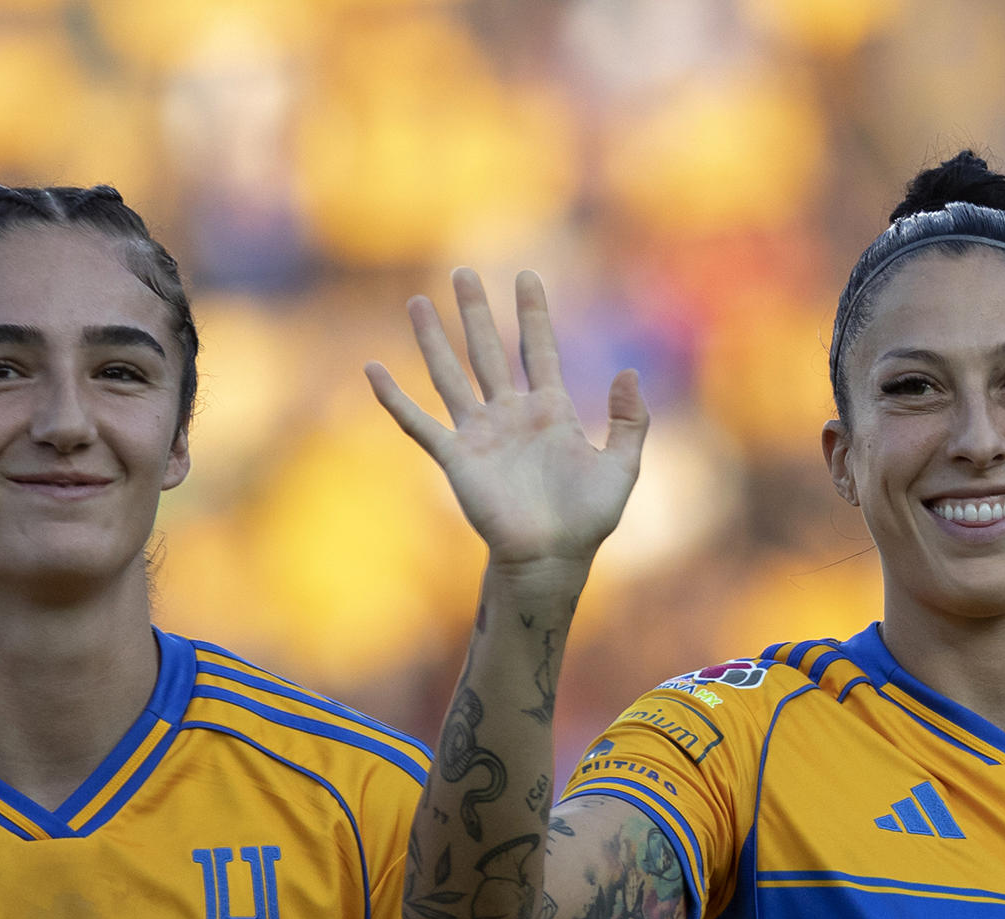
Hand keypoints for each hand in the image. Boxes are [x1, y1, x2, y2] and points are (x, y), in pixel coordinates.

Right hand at [366, 268, 649, 572]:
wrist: (550, 559)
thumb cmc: (587, 520)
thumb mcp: (622, 466)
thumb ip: (631, 420)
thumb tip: (628, 370)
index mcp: (550, 411)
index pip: (538, 349)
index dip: (533, 313)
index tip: (527, 275)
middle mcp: (510, 415)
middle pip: (488, 350)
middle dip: (476, 311)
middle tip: (463, 272)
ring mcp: (480, 433)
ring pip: (451, 375)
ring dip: (434, 339)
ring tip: (418, 302)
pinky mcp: (455, 457)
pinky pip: (419, 423)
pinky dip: (394, 398)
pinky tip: (373, 370)